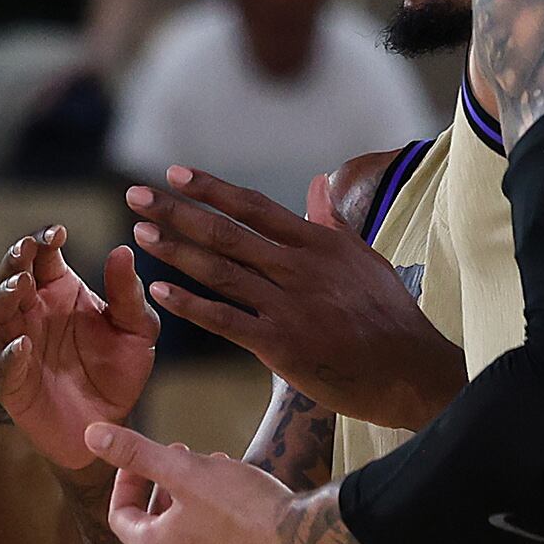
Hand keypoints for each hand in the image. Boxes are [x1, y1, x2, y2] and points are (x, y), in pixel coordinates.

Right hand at [0, 227, 156, 474]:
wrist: (112, 424)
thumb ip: (128, 294)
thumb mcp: (137, 330)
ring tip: (21, 285)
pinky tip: (22, 344)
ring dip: (5, 296)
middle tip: (28, 248)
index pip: (43, 256)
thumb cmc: (119, 370)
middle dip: (16, 259)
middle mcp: (34, 313)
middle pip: (12, 276)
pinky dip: (10, 354)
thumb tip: (122, 251)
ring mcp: (19, 345)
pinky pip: (5, 365)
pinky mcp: (14, 382)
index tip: (58, 233)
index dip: (45, 240)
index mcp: (60, 291)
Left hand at [90, 421, 342, 543]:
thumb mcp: (185, 470)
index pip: (121, 516)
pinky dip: (223, 527)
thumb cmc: (243, 509)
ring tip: (219, 472)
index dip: (126, 481)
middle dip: (167, 488)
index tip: (141, 458)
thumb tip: (90, 436)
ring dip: (197, 504)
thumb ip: (137, 452)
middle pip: (158, 528)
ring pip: (193, 539)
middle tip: (184, 457)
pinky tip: (247, 504)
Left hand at [124, 167, 457, 428]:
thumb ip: (331, 222)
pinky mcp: (280, 344)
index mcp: (317, 243)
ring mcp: (288, 305)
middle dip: (177, 211)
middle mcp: (299, 267)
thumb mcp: (364, 258)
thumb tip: (318, 182)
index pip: (254, 207)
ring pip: (220, 270)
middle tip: (136, 194)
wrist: (408, 370)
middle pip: (226, 232)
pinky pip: (224, 319)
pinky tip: (159, 290)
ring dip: (175, 250)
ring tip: (141, 232)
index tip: (175, 172)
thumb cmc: (388, 315)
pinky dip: (189, 303)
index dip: (212, 188)